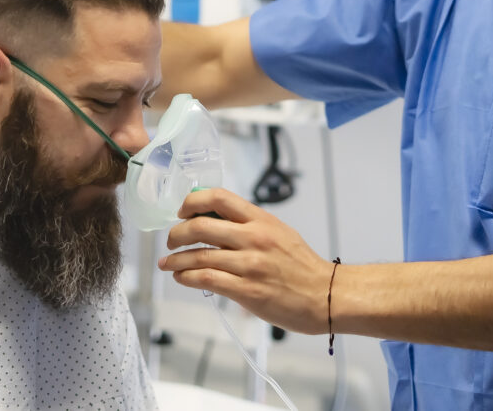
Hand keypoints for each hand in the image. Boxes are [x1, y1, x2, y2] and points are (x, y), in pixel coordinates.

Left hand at [159, 188, 334, 334]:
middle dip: (176, 233)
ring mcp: (250, 265)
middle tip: (171, 240)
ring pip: (199, 255)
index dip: (192, 201)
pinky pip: (207, 279)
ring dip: (176, 259)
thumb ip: (249, 225)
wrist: (325, 295)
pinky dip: (187, 277)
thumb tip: (214, 219)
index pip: (219, 197)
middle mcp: (254, 238)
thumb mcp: (278, 232)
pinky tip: (182, 277)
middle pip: (200, 225)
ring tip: (167, 263)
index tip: (182, 211)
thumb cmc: (302, 266)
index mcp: (261, 220)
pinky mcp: (247, 290)